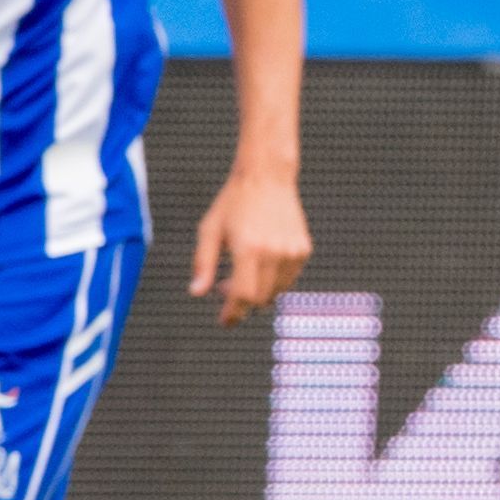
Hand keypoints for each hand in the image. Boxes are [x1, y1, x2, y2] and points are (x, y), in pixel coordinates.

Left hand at [189, 167, 311, 325]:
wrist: (267, 177)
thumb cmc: (233, 202)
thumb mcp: (209, 230)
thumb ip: (203, 264)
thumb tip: (196, 293)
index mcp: (248, 249)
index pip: (242, 296)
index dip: (232, 314)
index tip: (225, 322)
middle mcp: (273, 253)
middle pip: (259, 298)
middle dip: (242, 302)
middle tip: (225, 288)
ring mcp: (291, 252)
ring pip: (275, 292)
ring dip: (258, 291)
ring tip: (242, 272)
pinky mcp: (302, 250)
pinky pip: (288, 279)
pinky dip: (273, 280)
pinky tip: (261, 261)